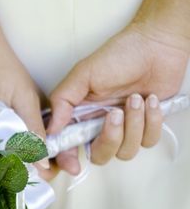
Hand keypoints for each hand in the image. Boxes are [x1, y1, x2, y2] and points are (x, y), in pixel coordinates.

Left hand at [0, 41, 57, 180]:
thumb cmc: (3, 70)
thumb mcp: (24, 102)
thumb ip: (33, 132)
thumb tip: (45, 165)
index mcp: (40, 119)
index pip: (53, 149)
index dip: (55, 164)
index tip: (50, 178)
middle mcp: (22, 128)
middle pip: (31, 159)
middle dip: (31, 172)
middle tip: (25, 181)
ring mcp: (1, 131)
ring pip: (8, 159)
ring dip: (7, 170)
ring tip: (6, 179)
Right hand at [47, 23, 189, 173]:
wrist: (157, 45)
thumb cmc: (119, 55)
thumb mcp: (83, 74)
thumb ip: (63, 101)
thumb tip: (51, 128)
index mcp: (78, 116)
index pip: (67, 146)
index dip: (67, 159)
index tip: (72, 164)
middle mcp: (98, 126)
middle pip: (99, 155)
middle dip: (109, 139)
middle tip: (114, 114)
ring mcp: (123, 128)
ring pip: (125, 151)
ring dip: (133, 125)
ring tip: (135, 99)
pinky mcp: (146, 127)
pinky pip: (148, 141)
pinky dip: (151, 121)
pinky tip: (150, 100)